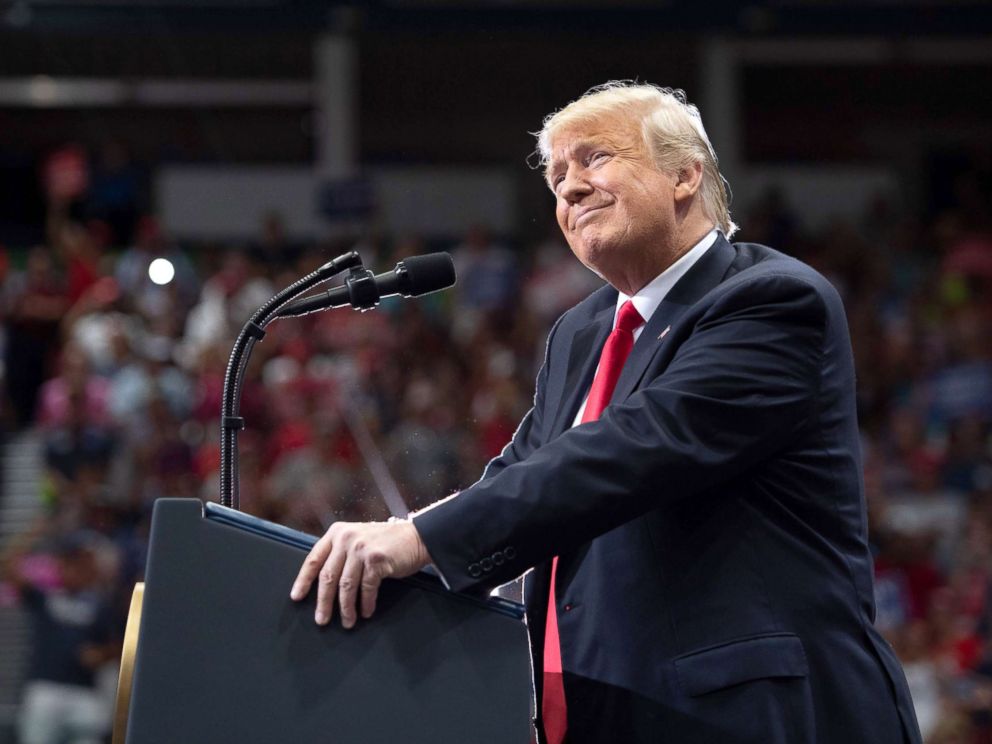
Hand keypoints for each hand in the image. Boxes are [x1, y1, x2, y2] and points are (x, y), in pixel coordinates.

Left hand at [290, 520, 430, 628]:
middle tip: (321, 619)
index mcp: (337, 532)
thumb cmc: (387, 542)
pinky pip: (366, 588)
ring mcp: (361, 548)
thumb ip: (341, 553)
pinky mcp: (376, 559)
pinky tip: (365, 612)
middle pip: (328, 576)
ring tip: (347, 622)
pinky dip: (365, 603)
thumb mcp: (358, 540)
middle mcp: (346, 538)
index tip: (296, 597)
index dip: (303, 580)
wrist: (417, 537)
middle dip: (323, 602)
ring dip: (345, 608)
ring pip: (345, 585)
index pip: (314, 559)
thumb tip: (324, 583)